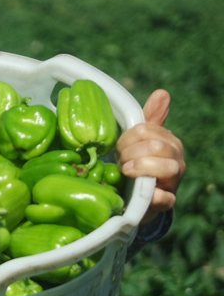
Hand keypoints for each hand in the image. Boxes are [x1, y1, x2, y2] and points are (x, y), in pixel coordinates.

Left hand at [116, 89, 184, 223]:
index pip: (146, 130)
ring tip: (126, 171)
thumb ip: (150, 118)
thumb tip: (163, 93)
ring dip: (140, 168)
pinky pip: (166, 197)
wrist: (138, 198)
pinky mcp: (167, 202)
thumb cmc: (139, 164)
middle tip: (120, 160)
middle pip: (156, 146)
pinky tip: (144, 192)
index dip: (128, 138)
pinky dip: (153, 195)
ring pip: (167, 168)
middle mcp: (177, 160)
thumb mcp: (141, 141)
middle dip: (132, 152)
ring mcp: (174, 182)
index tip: (119, 147)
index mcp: (170, 142)